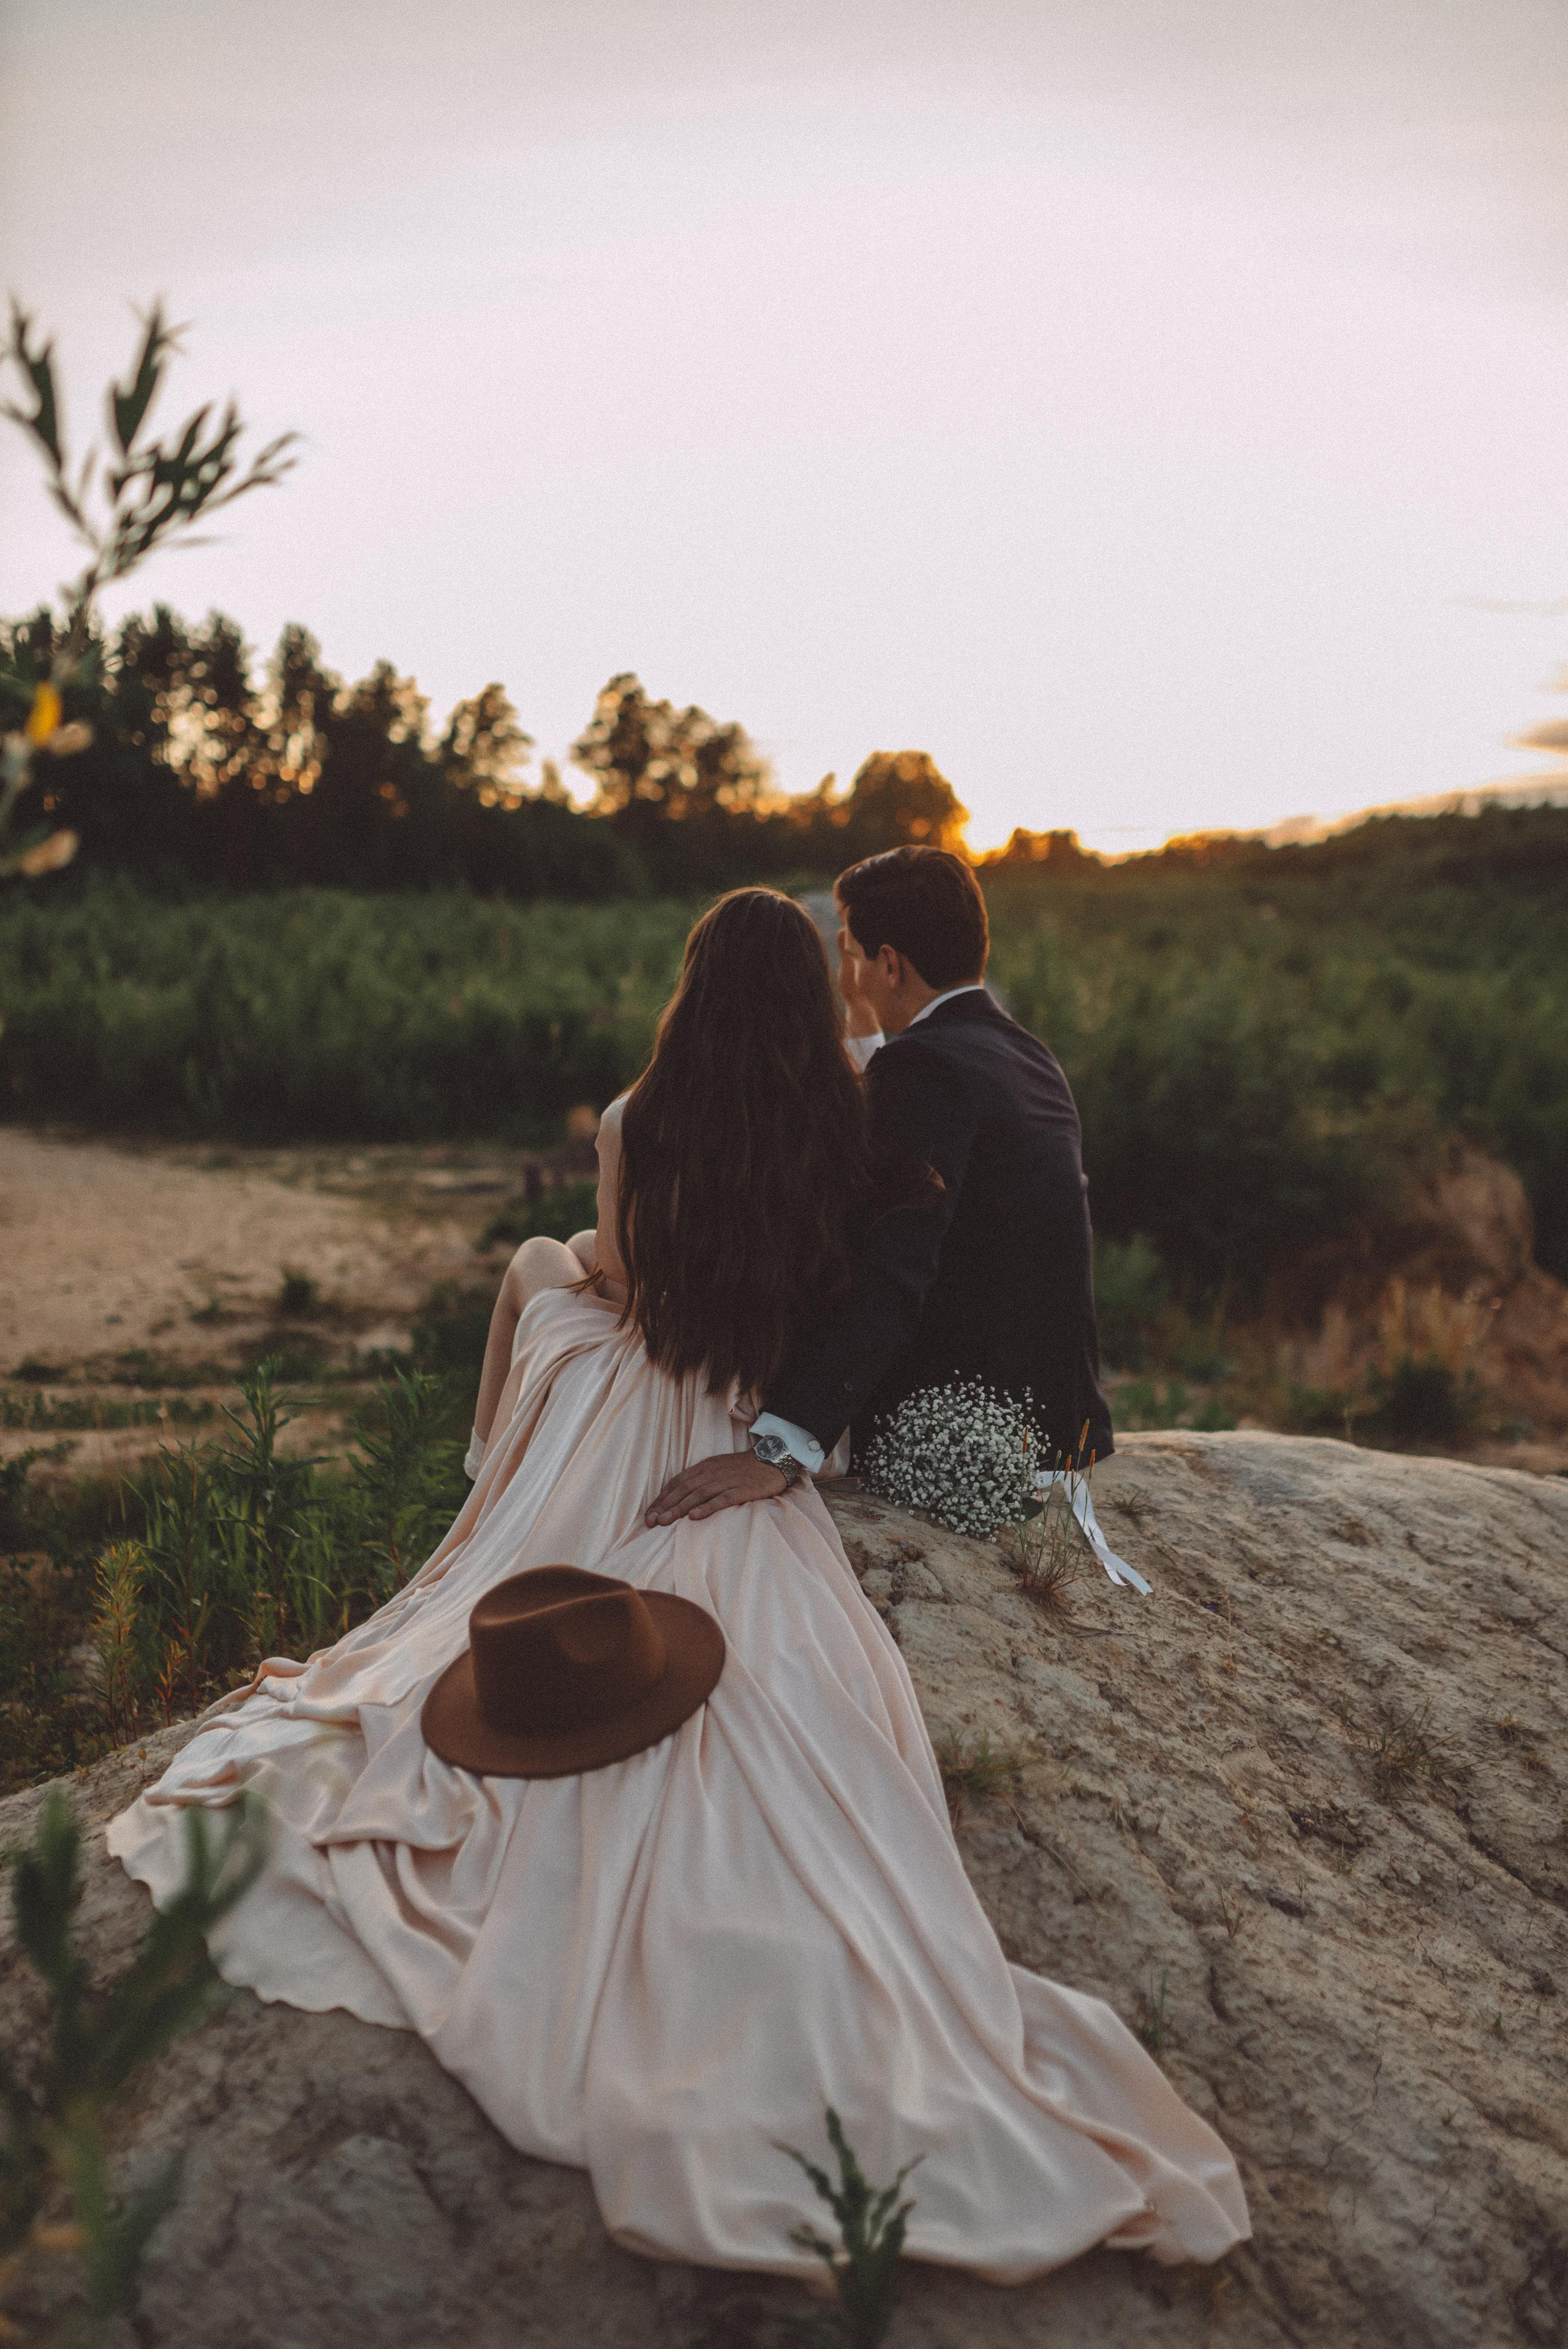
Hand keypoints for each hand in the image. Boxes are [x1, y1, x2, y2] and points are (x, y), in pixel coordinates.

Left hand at [645, 1451, 787, 1524]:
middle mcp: (712, 1473)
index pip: (677, 1482)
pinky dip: (706, 1508)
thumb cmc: (743, 1468)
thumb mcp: (718, 1468)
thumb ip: (701, 1480)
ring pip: (698, 1495)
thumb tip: (680, 1497)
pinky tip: (694, 1517)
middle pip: (683, 1489)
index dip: (662, 1498)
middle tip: (651, 1521)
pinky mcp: (741, 1490)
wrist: (773, 1459)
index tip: (649, 1514)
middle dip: (665, 1505)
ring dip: (679, 1508)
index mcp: (704, 1467)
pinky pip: (721, 1499)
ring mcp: (726, 1481)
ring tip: (665, 1521)